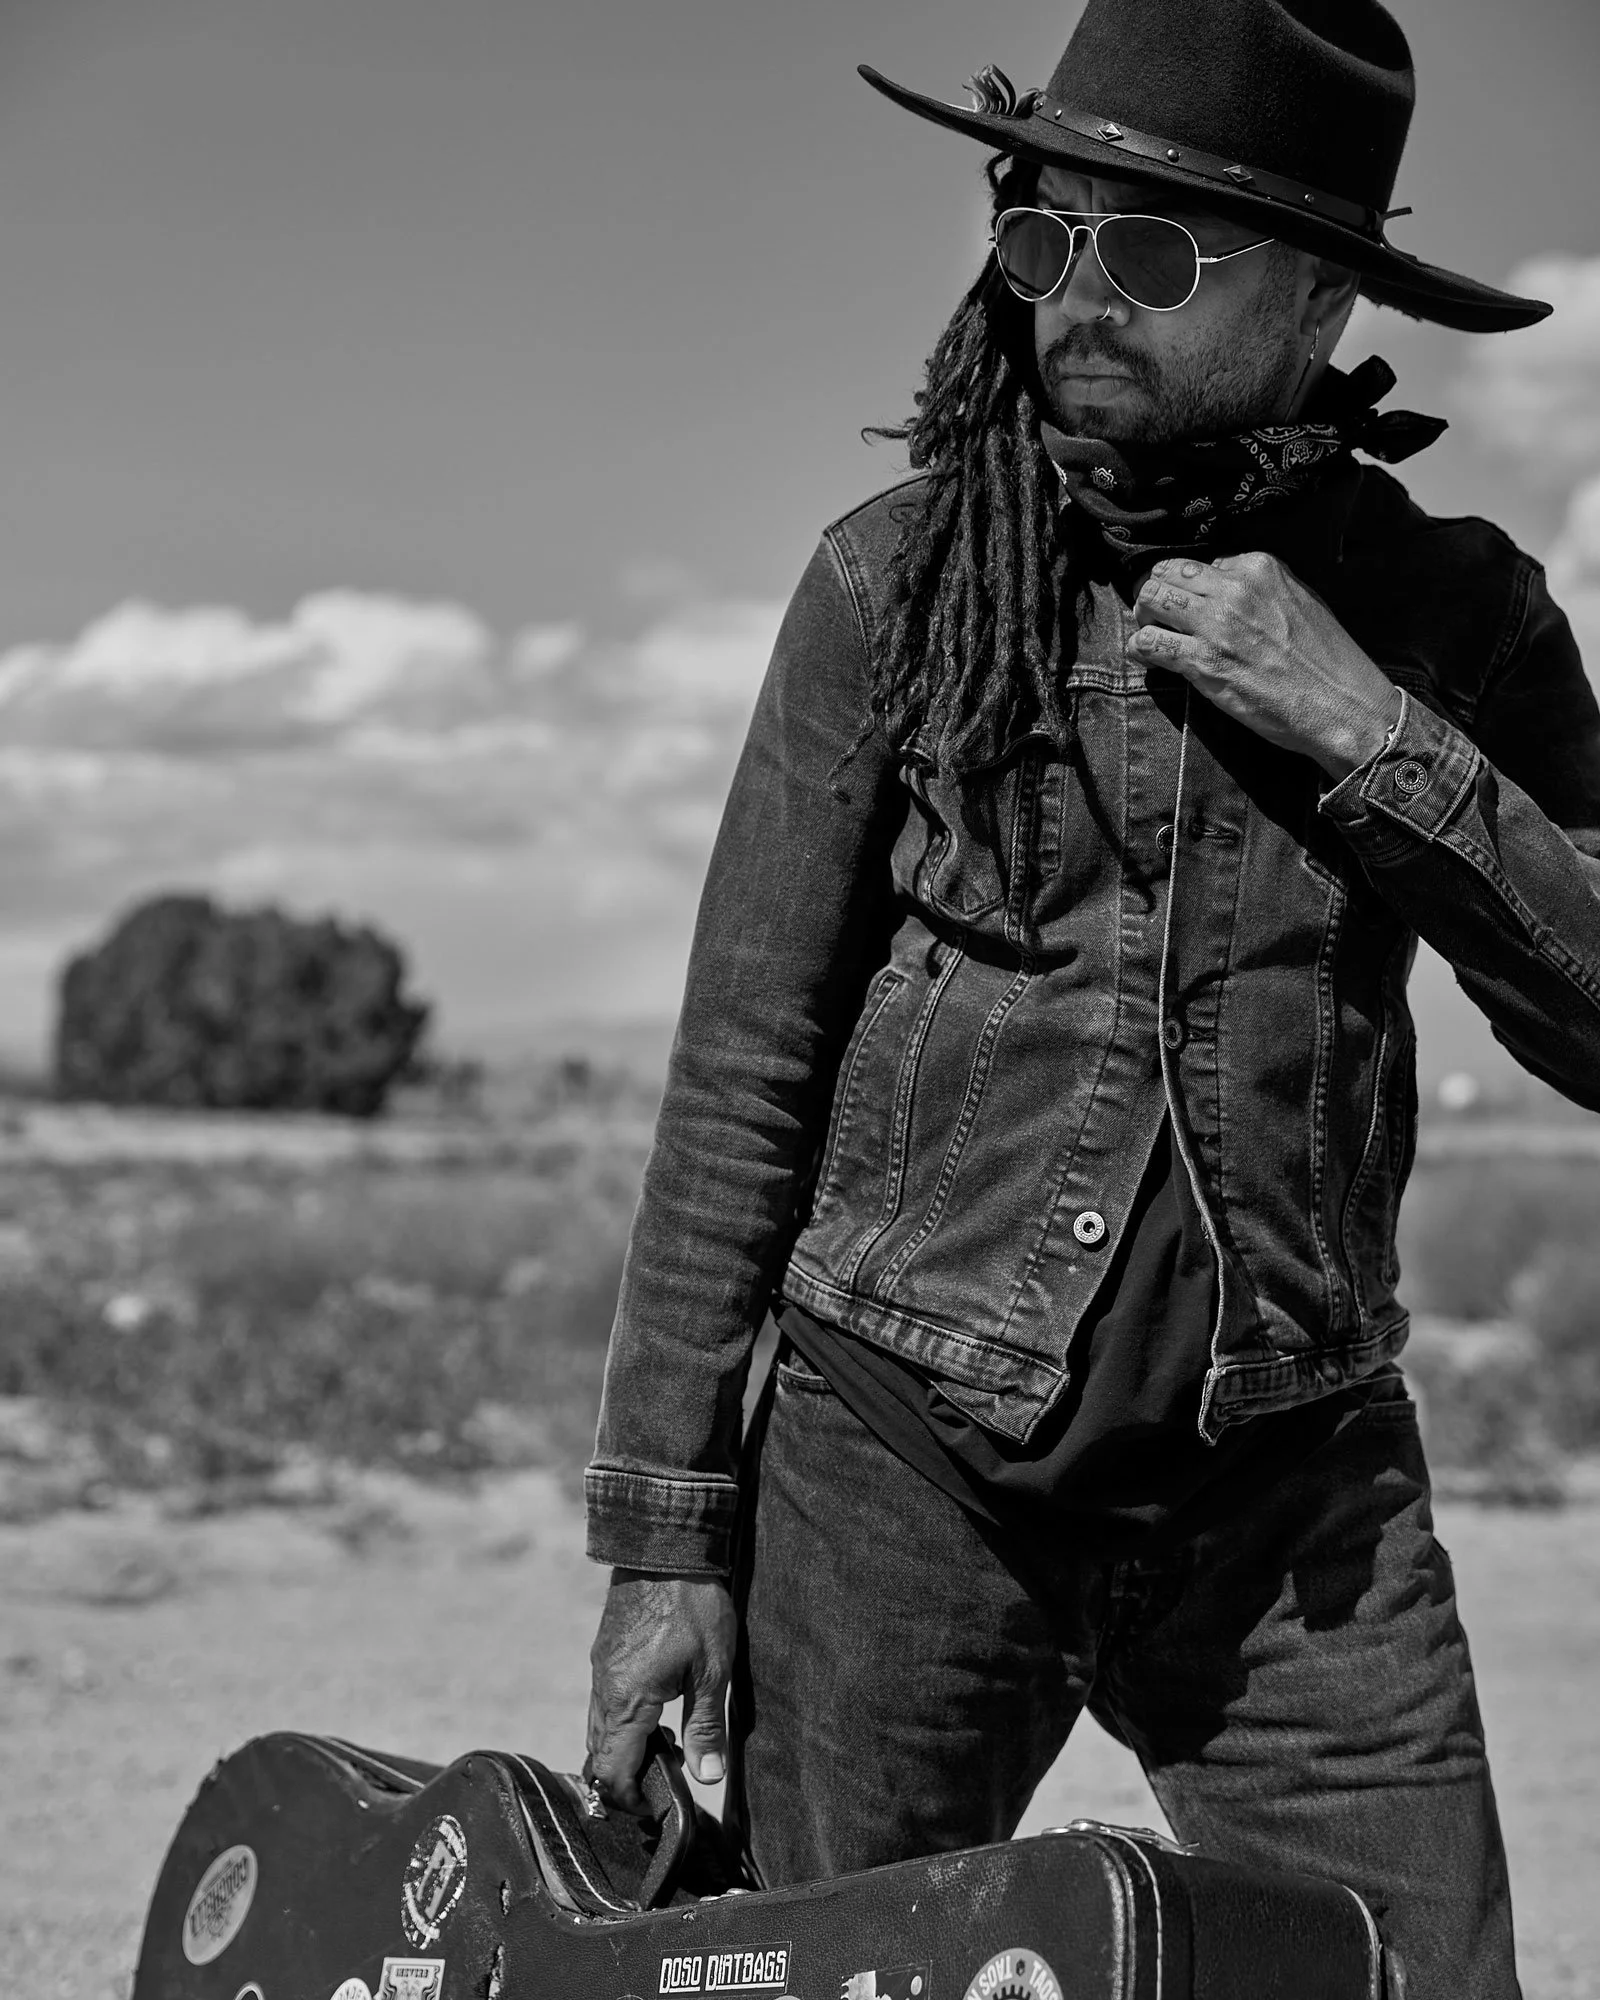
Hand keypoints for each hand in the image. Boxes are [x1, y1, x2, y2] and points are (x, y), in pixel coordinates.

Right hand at [586, 1569, 737, 1812]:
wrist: (665, 1543)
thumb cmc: (693, 1605)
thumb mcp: (712, 1670)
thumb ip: (706, 1727)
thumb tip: (707, 1778)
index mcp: (627, 1702)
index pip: (612, 1773)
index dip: (630, 1800)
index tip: (658, 1806)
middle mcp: (604, 1689)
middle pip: (599, 1755)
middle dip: (625, 1778)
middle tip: (663, 1781)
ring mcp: (600, 1667)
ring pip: (599, 1727)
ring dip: (624, 1748)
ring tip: (666, 1743)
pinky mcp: (605, 1648)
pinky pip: (603, 1700)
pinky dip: (622, 1720)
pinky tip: (657, 1708)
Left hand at [1128, 552, 1403, 780]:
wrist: (1342, 705)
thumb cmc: (1327, 661)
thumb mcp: (1301, 601)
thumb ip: (1262, 588)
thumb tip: (1225, 586)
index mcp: (1260, 567)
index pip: (1201, 564)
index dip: (1191, 588)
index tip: (1193, 609)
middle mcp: (1235, 588)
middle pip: (1167, 573)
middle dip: (1157, 594)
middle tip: (1158, 618)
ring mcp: (1216, 624)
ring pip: (1151, 599)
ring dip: (1143, 618)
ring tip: (1151, 635)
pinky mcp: (1203, 662)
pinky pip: (1148, 643)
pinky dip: (1140, 650)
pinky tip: (1148, 659)